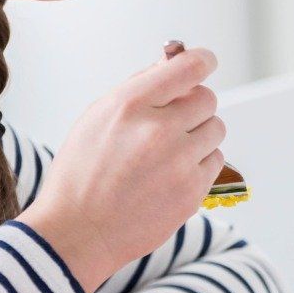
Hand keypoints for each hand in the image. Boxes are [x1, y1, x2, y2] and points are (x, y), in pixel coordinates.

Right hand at [19, 46, 225, 289]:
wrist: (78, 232)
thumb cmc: (81, 174)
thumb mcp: (96, 118)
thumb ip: (138, 88)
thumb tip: (170, 63)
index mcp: (130, 105)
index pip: (188, 68)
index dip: (201, 60)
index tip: (204, 61)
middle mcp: (159, 130)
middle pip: (208, 99)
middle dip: (194, 105)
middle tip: (174, 120)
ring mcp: (179, 163)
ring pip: (215, 130)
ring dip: (198, 136)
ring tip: (167, 153)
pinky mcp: (192, 192)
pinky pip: (214, 162)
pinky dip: (198, 165)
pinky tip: (169, 176)